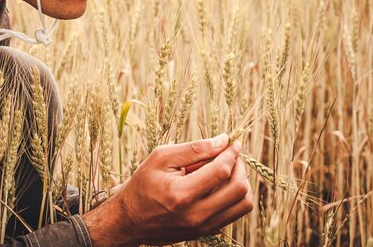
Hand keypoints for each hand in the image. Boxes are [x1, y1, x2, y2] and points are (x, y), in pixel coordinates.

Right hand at [82, 134, 252, 246]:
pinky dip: (233, 196)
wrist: (130, 219)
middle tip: (230, 156)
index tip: (233, 142)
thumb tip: (223, 140)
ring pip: (243, 204)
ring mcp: (203, 226)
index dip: (232, 153)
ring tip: (226, 171)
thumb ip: (194, 149)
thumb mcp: (161, 158)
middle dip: (239, 167)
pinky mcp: (206, 232)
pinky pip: (234, 213)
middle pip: (239, 189)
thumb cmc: (143, 184)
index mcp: (181, 193)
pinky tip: (217, 185)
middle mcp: (196, 214)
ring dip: (240, 183)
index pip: (221, 171)